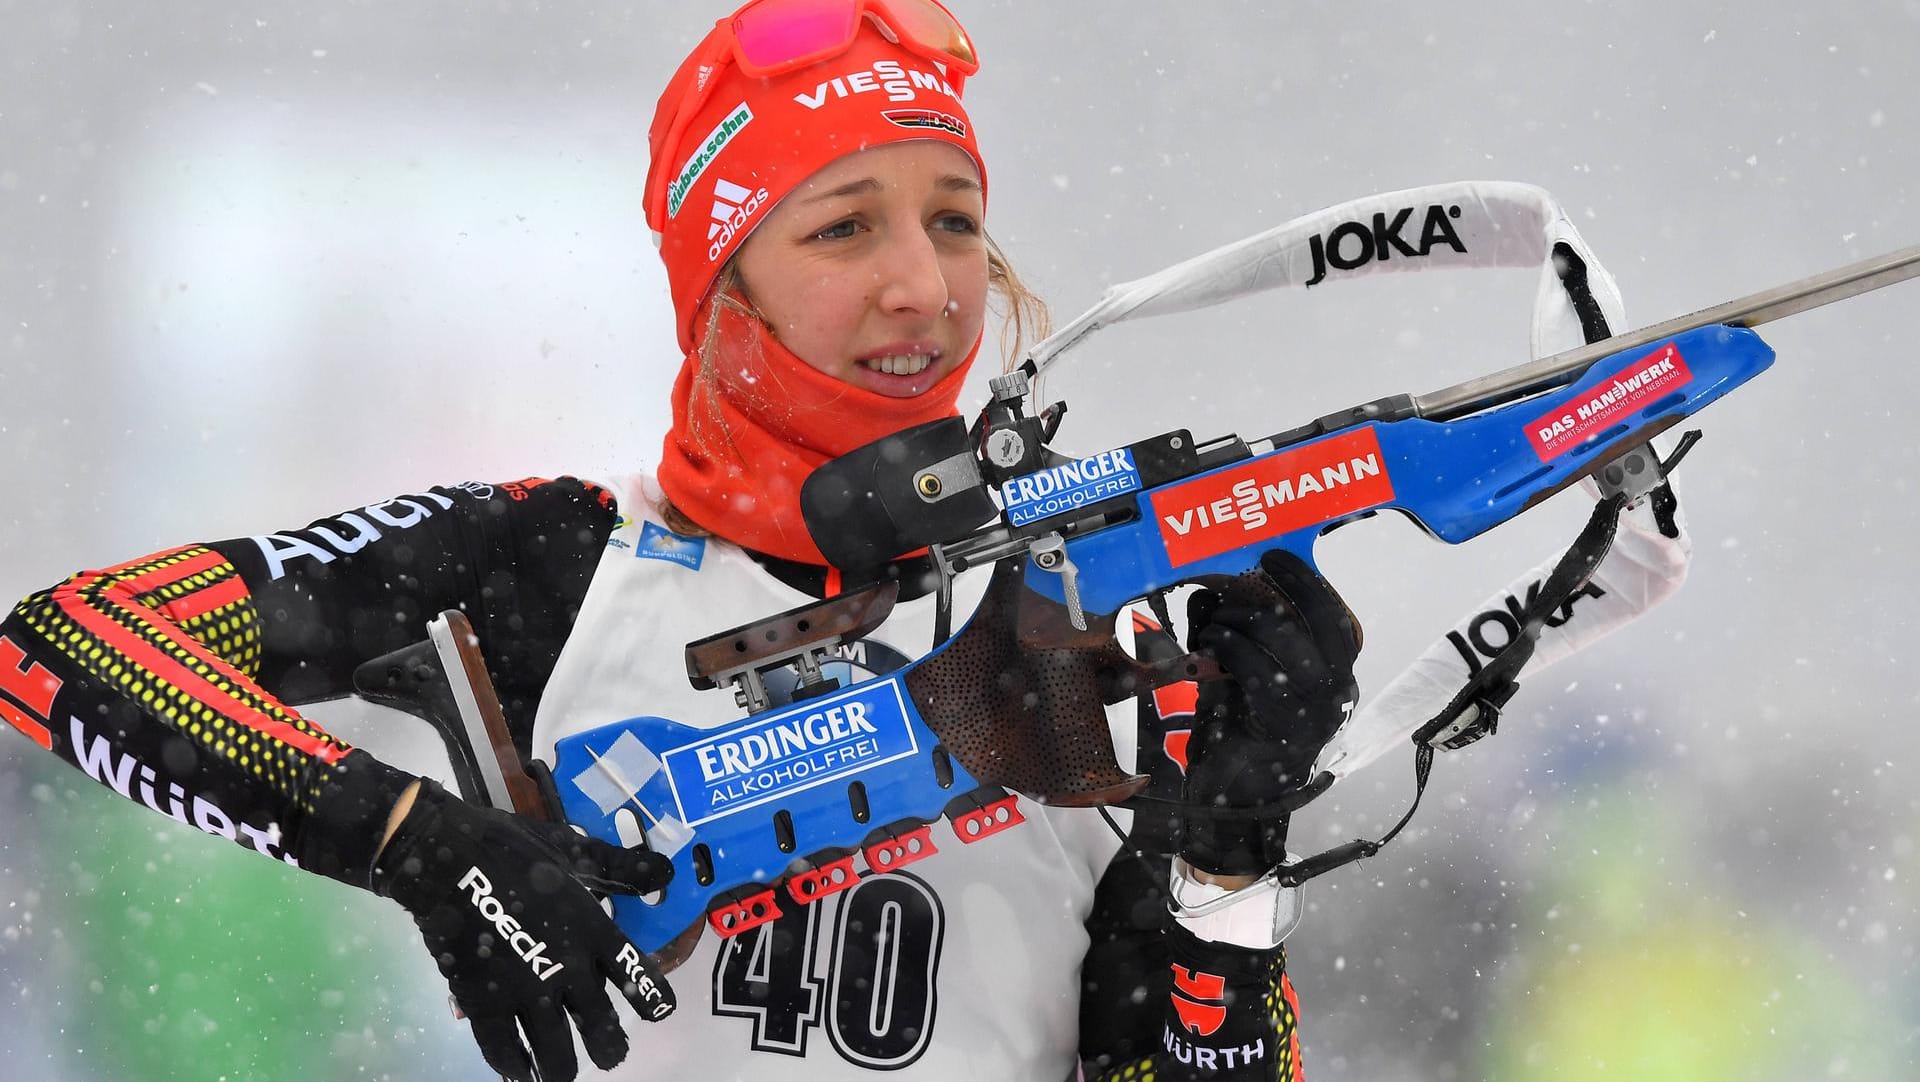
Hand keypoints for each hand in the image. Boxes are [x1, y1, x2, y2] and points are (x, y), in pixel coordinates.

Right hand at [372, 779, 675, 1081]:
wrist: (450, 859)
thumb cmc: (514, 849)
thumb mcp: (574, 849)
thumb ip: (619, 867)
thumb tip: (666, 873)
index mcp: (592, 930)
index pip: (635, 974)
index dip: (652, 998)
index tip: (660, 1013)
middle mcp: (568, 968)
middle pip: (600, 1027)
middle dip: (609, 1049)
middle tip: (610, 1057)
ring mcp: (526, 991)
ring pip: (555, 1052)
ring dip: (562, 1069)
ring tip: (562, 1074)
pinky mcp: (485, 1004)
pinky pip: (503, 1050)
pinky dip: (513, 1067)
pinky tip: (518, 1072)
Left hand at [1182, 551, 1359, 876]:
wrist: (1234, 799)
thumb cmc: (1239, 731)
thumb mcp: (1237, 673)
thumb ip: (1229, 633)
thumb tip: (1210, 589)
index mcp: (1337, 678)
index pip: (1338, 619)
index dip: (1309, 583)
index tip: (1277, 557)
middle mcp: (1337, 693)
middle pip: (1322, 622)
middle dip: (1285, 587)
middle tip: (1247, 573)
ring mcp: (1314, 713)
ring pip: (1285, 641)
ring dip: (1243, 620)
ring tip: (1216, 622)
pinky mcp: (1283, 727)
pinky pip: (1256, 669)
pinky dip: (1228, 646)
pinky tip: (1209, 644)